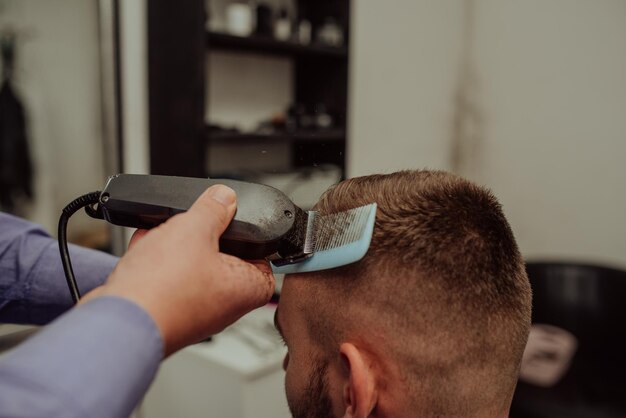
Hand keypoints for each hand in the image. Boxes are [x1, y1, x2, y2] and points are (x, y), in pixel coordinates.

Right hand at [83, 185, 275, 355]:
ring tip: (162, 229)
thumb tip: (225, 198)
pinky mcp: (165, 311)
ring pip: (190, 267)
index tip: (235, 221)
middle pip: (221, 259)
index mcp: (245, 289)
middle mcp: (224, 306)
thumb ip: (213, 209)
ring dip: (174, 245)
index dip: (250, 238)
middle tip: (193, 222)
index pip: (263, 258)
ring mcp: (194, 311)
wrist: (118, 321)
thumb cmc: (165, 289)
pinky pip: (166, 279)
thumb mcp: (194, 229)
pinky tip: (144, 244)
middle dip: (201, 236)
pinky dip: (156, 260)